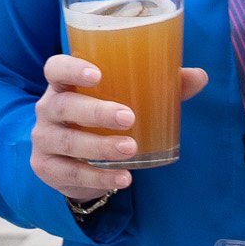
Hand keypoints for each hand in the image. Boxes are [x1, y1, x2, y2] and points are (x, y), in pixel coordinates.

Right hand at [29, 53, 206, 202]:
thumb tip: (199, 77)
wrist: (73, 160)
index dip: (72, 68)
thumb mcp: (126, 98)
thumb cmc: (102, 117)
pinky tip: (124, 177)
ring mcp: (44, 140)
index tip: (97, 73)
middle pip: (63, 106)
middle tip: (128, 117)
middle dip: (95, 112)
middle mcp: (48, 109)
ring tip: (131, 149)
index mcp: (64, 84)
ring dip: (100, 146)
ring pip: (67, 142)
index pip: (56, 68)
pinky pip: (72, 173)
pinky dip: (99, 177)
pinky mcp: (48, 169)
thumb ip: (160, 85)